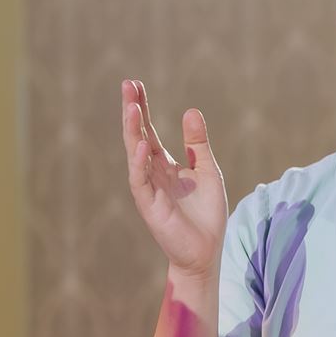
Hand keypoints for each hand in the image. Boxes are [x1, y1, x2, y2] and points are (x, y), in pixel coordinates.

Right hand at [121, 80, 228, 279]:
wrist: (206, 251)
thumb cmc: (207, 214)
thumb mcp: (208, 172)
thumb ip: (199, 145)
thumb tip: (191, 111)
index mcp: (166, 164)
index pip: (150, 130)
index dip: (142, 109)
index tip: (135, 85)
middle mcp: (152, 172)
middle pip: (138, 135)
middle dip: (132, 111)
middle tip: (127, 85)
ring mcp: (148, 187)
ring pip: (135, 153)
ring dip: (132, 130)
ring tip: (131, 107)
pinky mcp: (149, 204)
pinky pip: (140, 179)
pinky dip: (139, 161)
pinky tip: (141, 143)